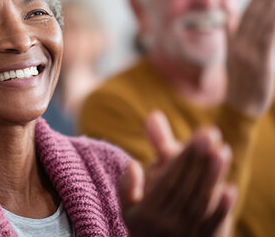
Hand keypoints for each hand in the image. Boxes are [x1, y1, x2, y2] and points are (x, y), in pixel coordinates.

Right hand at [120, 111, 236, 236]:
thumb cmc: (144, 226)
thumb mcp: (129, 206)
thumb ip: (129, 183)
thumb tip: (133, 164)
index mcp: (144, 212)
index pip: (166, 181)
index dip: (181, 158)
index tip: (196, 136)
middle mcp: (164, 224)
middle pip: (184, 188)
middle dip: (198, 160)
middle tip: (211, 133)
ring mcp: (185, 235)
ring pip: (200, 203)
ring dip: (212, 177)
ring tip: (223, 150)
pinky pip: (213, 226)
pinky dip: (222, 208)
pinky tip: (231, 188)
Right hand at [226, 0, 274, 117]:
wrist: (241, 108)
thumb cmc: (243, 83)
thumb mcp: (235, 57)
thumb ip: (232, 36)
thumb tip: (229, 19)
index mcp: (234, 43)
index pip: (247, 13)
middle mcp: (238, 46)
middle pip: (256, 15)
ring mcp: (247, 54)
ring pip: (264, 23)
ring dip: (274, 5)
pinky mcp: (259, 64)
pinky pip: (268, 38)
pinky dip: (274, 23)